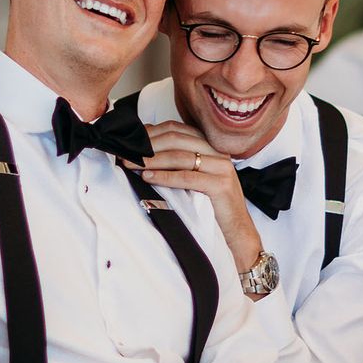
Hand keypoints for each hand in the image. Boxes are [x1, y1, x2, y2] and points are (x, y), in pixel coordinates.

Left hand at [124, 120, 263, 279]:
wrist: (237, 233)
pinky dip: (165, 176)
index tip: (130, 141)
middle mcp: (217, 152)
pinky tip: (149, 177)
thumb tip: (142, 151)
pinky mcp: (221, 185)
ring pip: (180, 155)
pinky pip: (187, 176)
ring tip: (132, 165)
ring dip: (152, 159)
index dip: (151, 133)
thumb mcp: (192, 178)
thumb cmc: (211, 206)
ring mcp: (221, 167)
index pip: (176, 129)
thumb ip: (175, 162)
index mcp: (210, 146)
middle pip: (177, 138)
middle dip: (148, 145)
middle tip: (125, 154)